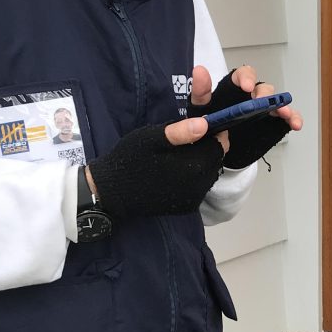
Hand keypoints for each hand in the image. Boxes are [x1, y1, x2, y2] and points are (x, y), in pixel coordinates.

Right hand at [86, 120, 224, 219]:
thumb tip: (205, 124)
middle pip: (216, 160)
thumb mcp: (152, 138)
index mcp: (194, 167)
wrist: (111, 193)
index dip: (214, 132)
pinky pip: (200, 187)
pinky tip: (177, 171)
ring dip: (202, 162)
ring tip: (180, 154)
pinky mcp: (186, 207)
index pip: (220, 145)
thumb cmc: (130, 160)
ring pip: (210, 174)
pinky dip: (194, 176)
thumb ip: (180, 132)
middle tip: (188, 139)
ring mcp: (194, 199)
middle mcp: (200, 186)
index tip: (202, 125)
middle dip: (208, 147)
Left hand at [196, 66, 304, 168]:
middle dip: (265, 94)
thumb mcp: (197, 112)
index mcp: (232, 90)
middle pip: (262, 89)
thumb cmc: (208, 126)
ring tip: (284, 113)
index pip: (241, 75)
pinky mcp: (272, 124)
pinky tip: (294, 123)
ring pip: (276, 102)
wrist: (217, 149)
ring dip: (282, 106)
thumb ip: (197, 96)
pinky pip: (286, 118)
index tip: (246, 87)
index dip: (246, 77)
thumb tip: (199, 84)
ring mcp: (263, 111)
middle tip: (261, 102)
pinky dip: (293, 119)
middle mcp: (250, 97)